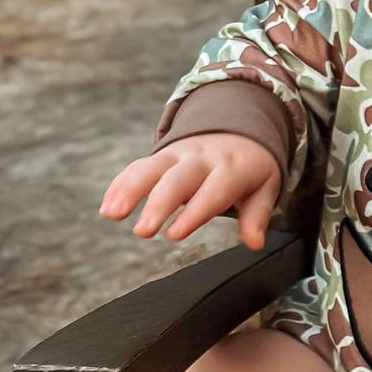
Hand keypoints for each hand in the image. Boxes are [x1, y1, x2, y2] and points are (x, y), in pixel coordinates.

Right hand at [100, 133, 281, 250]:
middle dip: (157, 204)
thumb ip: (257, 215)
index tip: (173, 234)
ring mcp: (179, 153)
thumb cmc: (251, 168)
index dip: (193, 212)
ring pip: (151, 168)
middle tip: (142, 231)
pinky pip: (139, 166)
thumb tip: (255, 242)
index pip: (212, 191)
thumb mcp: (265, 187)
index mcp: (232, 167)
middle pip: (177, 179)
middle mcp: (202, 158)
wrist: (240, 128)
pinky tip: (107, 206)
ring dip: (129, 190)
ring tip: (111, 214)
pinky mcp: (162, 154)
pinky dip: (121, 184)